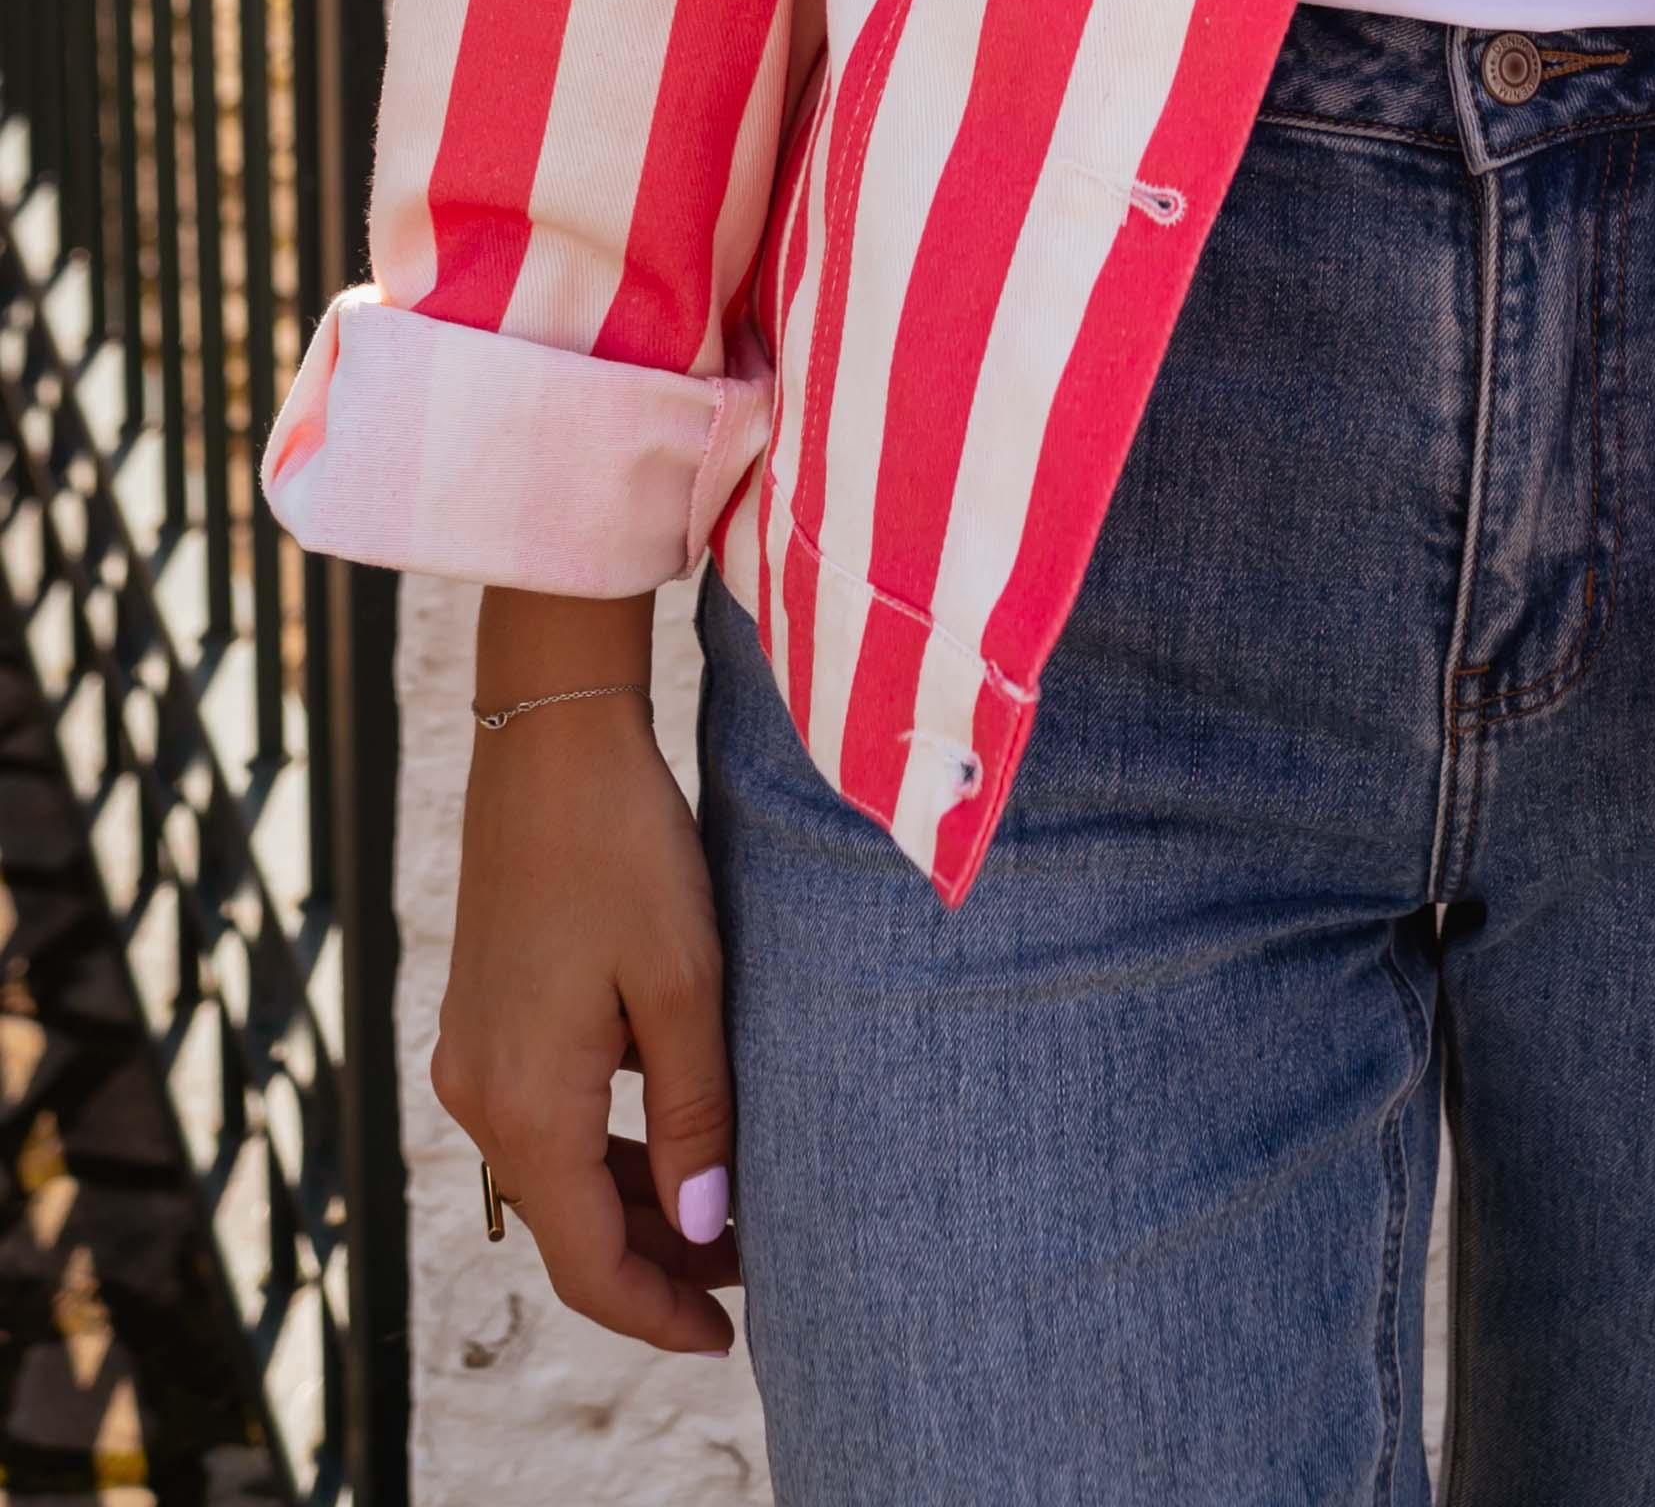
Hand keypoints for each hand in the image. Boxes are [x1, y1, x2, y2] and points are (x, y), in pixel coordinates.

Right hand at [432, 595, 739, 1358]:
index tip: (731, 1338)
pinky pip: (548, 1117)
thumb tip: (707, 1226)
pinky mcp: (487, 1017)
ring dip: (637, 1201)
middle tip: (756, 1274)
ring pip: (559, 1172)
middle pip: (571, 1224)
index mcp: (525, 1105)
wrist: (551, 739)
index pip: (589, 1261)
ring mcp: (475, 1055)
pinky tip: (675, 1133)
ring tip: (732, 1210)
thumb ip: (696, 1113)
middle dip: (659, 1261)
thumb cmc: (626, 851)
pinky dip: (608, 1146)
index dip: (659, 1311)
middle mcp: (481, 1096)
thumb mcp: (684, 985)